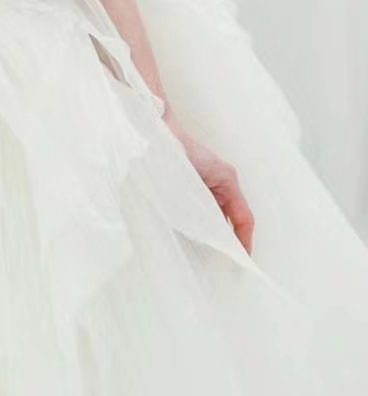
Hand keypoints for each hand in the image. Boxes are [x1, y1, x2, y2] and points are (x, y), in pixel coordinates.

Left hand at [163, 112, 254, 256]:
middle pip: (231, 219)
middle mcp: (221, 180)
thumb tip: (208, 238)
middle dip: (227, 244)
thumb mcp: (189, 185)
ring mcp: (208, 180)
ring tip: (206, 259)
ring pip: (217, 215)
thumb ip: (201, 210)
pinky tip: (190, 238)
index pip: (243, 218)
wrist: (152, 126)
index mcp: (226, 179)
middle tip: (222, 269)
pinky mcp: (194, 182)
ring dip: (212, 235)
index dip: (244, 244)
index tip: (241, 265)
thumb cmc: (171, 151)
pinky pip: (204, 209)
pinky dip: (200, 224)